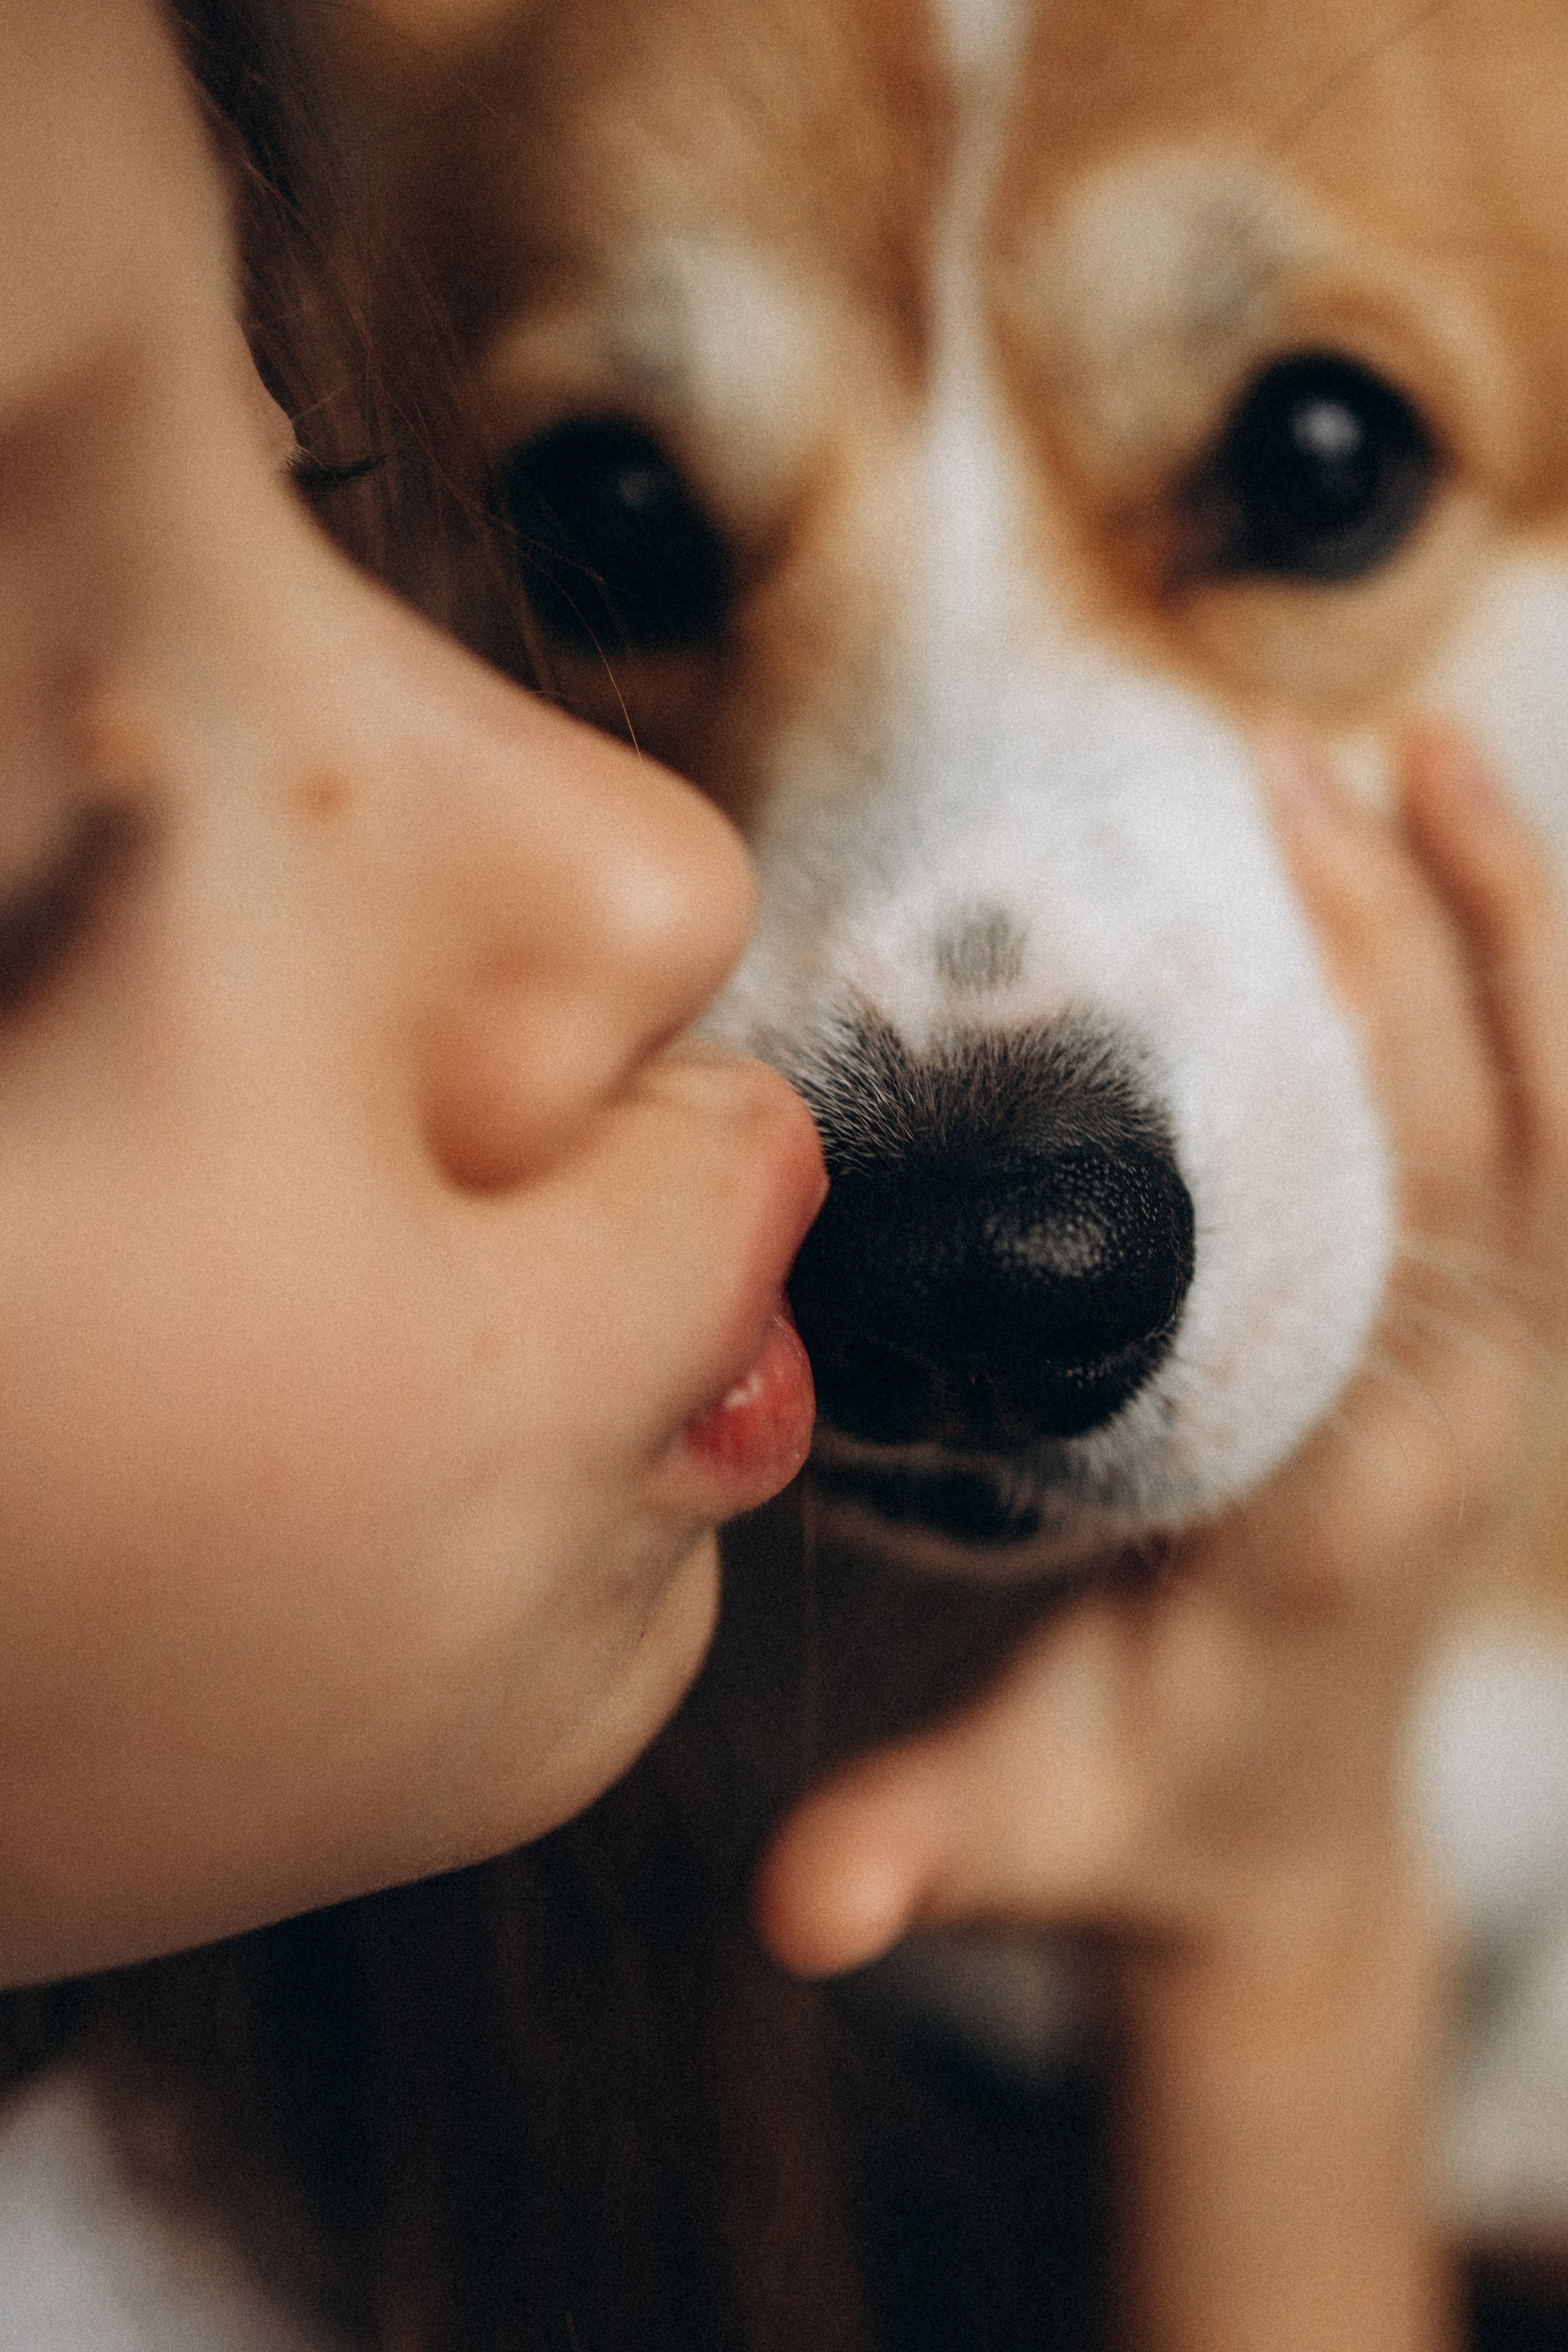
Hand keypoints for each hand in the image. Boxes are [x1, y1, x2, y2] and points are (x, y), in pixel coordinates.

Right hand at [755, 724, 1567, 1978]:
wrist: (1285, 1852)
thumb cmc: (1147, 1822)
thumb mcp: (1030, 1836)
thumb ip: (921, 1848)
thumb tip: (792, 1911)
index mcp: (1343, 1505)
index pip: (1404, 1240)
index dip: (1377, 1048)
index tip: (1271, 877)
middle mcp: (1453, 1420)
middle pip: (1488, 1147)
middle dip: (1410, 950)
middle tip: (1292, 770)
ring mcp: (1489, 1378)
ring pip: (1556, 1127)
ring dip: (1505, 938)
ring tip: (1409, 755)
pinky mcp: (1477, 1350)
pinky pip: (1543, 1148)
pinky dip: (1519, 998)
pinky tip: (1446, 856)